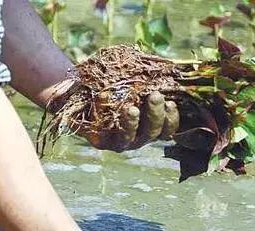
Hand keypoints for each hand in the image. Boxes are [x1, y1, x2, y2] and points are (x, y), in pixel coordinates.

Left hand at [51, 82, 179, 152]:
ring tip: (132, 108)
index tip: (171, 103)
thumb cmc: (116, 86)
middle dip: (155, 115)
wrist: (83, 94)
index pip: (166, 130)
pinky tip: (103, 98)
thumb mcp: (134, 80)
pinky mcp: (98, 141)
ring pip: (129, 138)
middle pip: (150, 134)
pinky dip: (104, 114)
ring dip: (132, 123)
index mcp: (149, 126)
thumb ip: (150, 78)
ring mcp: (117, 141)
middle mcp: (136, 137)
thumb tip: (169, 66)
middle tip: (155, 96)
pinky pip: (103, 132)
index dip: (171, 119)